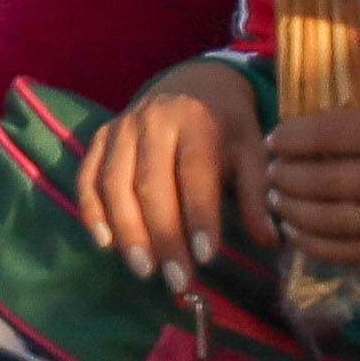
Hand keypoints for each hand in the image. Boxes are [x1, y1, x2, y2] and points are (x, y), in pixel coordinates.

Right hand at [74, 60, 258, 276]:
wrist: (196, 80)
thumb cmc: (227, 124)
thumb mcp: (252, 149)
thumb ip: (257, 192)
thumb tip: (271, 240)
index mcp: (197, 118)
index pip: (195, 171)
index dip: (200, 214)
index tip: (207, 257)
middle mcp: (154, 119)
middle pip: (151, 183)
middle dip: (163, 235)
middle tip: (177, 279)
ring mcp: (123, 126)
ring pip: (115, 182)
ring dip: (127, 230)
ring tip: (144, 270)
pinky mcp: (102, 136)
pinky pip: (88, 175)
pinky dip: (91, 209)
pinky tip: (104, 242)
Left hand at [253, 105, 359, 276]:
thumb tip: (311, 136)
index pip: (332, 134)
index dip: (295, 137)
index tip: (275, 138)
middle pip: (325, 180)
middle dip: (286, 177)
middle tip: (269, 171)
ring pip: (331, 220)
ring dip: (294, 212)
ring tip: (276, 201)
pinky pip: (349, 254)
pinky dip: (316, 246)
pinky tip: (298, 233)